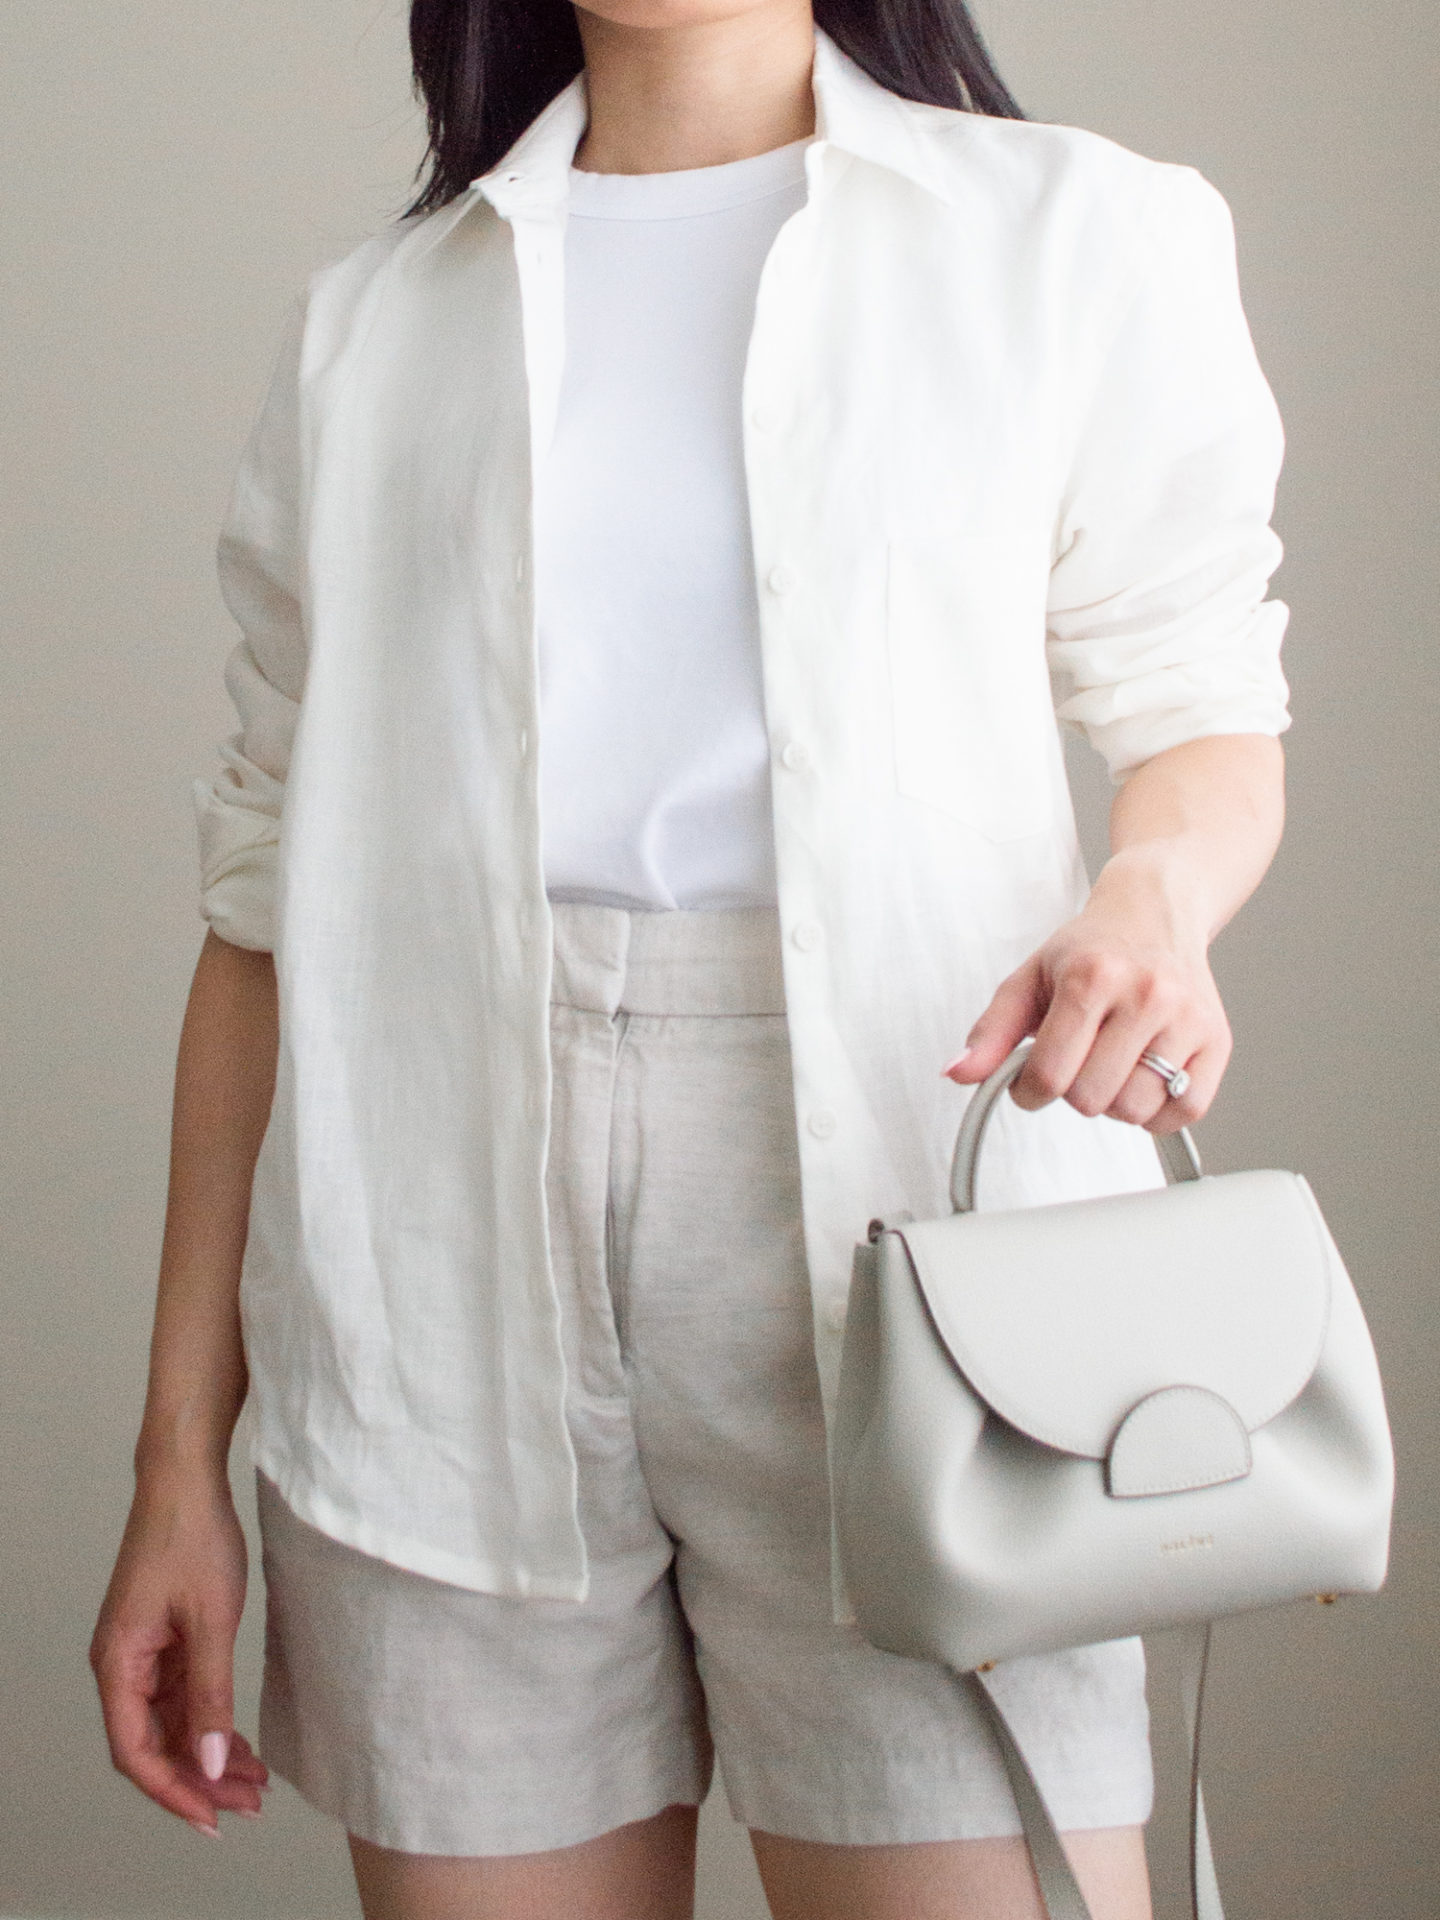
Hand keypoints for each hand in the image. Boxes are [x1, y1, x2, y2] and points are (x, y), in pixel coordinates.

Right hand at [89, 1471, 268, 1835]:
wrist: (186, 1480)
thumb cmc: (192, 1536)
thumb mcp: (210, 1620)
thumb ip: (210, 1694)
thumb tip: (207, 1762)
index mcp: (118, 1663)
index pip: (136, 1751)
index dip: (173, 1791)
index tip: (212, 1818)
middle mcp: (122, 1665)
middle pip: (154, 1744)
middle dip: (199, 1779)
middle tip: (249, 1804)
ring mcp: (142, 1653)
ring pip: (170, 1723)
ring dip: (207, 1754)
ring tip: (253, 1782)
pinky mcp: (163, 1639)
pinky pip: (181, 1697)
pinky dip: (209, 1721)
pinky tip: (238, 1742)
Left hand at [942, 846, 1230, 1132]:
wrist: (1154, 911)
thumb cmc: (1090, 948)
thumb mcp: (1029, 978)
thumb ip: (991, 1031)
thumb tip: (958, 1074)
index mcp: (1092, 977)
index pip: (1049, 1075)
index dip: (1029, 1091)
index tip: (1032, 1078)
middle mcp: (1146, 995)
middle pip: (1092, 1099)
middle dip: (1073, 1091)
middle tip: (1077, 1059)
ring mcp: (1187, 1018)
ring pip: (1136, 1111)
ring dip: (1114, 1102)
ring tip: (1110, 1065)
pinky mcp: (1217, 1040)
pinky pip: (1185, 1111)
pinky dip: (1159, 1112)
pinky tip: (1143, 1077)